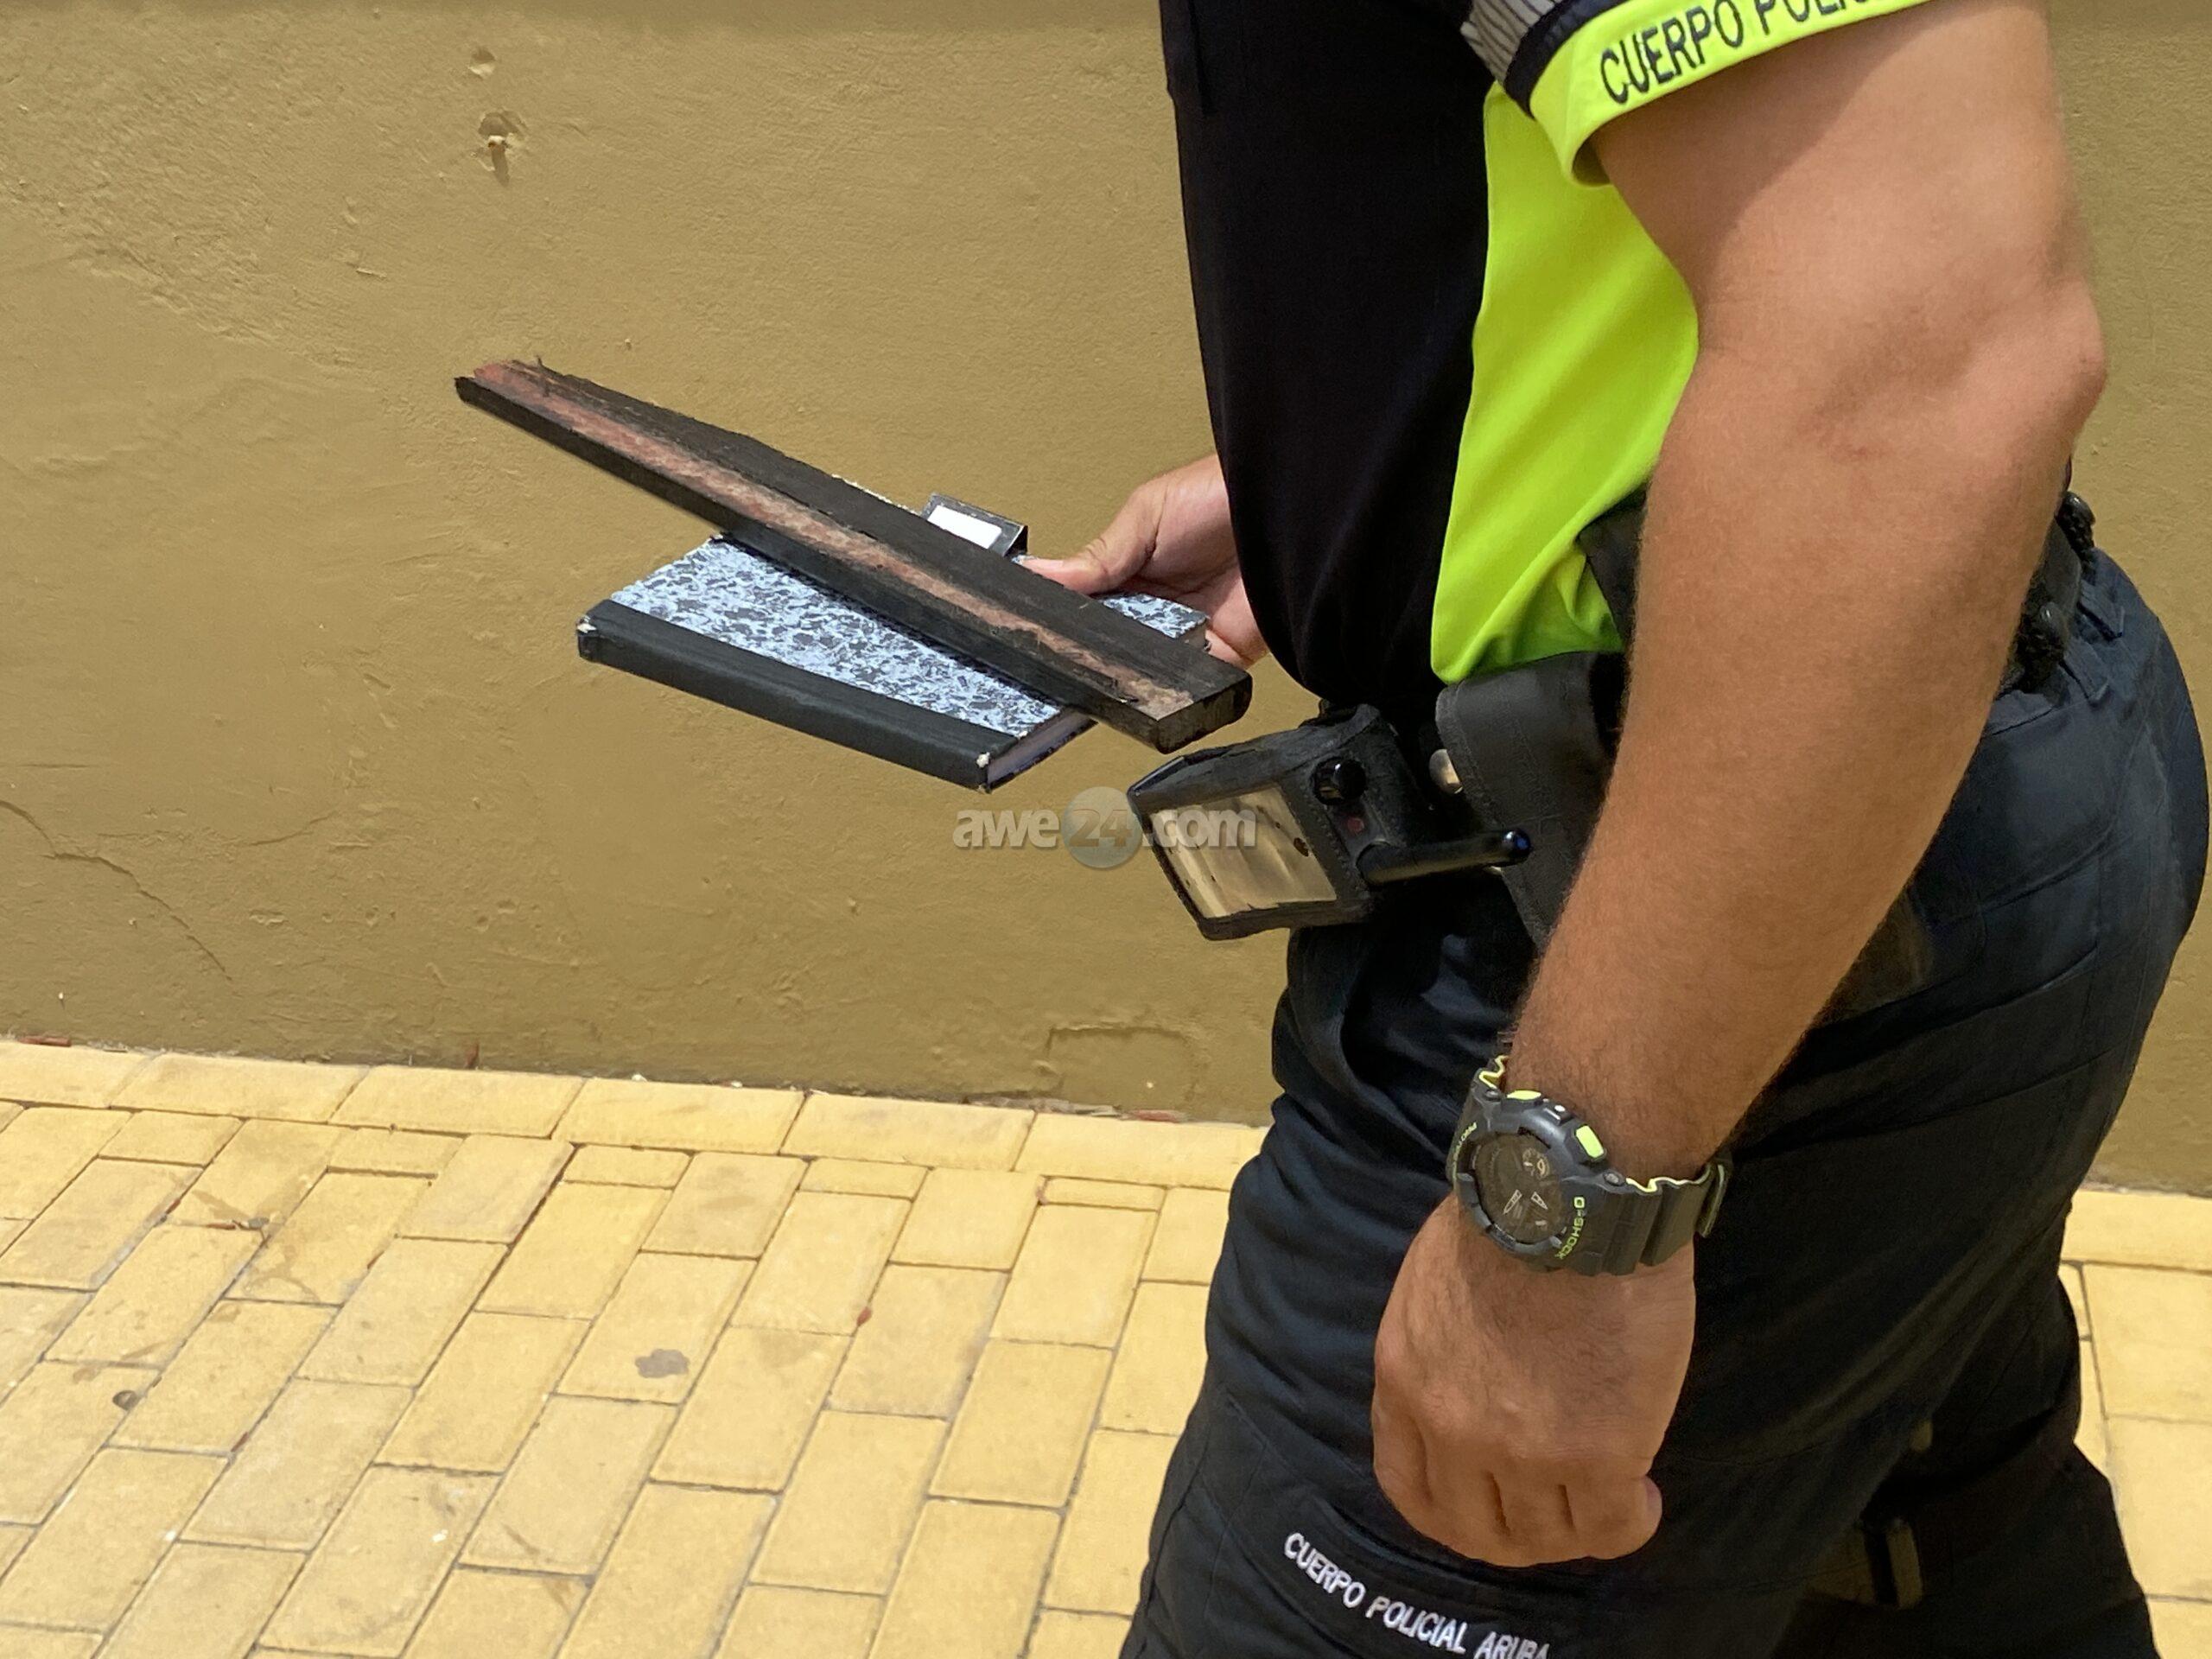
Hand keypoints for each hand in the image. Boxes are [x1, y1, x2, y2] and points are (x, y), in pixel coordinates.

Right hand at [1027, 454, 1265, 667]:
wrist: (1288, 505)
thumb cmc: (1219, 494)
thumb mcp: (1144, 517)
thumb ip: (1096, 557)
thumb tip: (1038, 572)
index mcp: (1131, 576)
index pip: (1088, 612)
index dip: (1065, 627)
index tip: (1037, 638)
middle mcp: (1157, 610)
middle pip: (1114, 649)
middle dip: (1096, 657)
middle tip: (1069, 663)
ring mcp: (1189, 636)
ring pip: (1149, 673)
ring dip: (1134, 673)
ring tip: (1110, 671)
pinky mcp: (1224, 657)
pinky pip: (1194, 686)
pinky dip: (1177, 687)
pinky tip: (1156, 680)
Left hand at [1372, 1199, 1692, 1566]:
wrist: (1574, 1196)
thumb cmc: (1514, 1215)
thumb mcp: (1433, 1286)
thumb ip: (1442, 1353)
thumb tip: (1475, 1383)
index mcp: (1404, 1380)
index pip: (1409, 1486)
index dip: (1452, 1511)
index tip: (1489, 1504)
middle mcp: (1451, 1428)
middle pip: (1476, 1528)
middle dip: (1519, 1533)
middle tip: (1558, 1510)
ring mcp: (1522, 1450)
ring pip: (1546, 1537)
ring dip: (1578, 1527)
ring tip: (1613, 1497)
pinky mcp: (1597, 1455)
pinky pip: (1610, 1527)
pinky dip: (1630, 1523)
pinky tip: (1643, 1497)